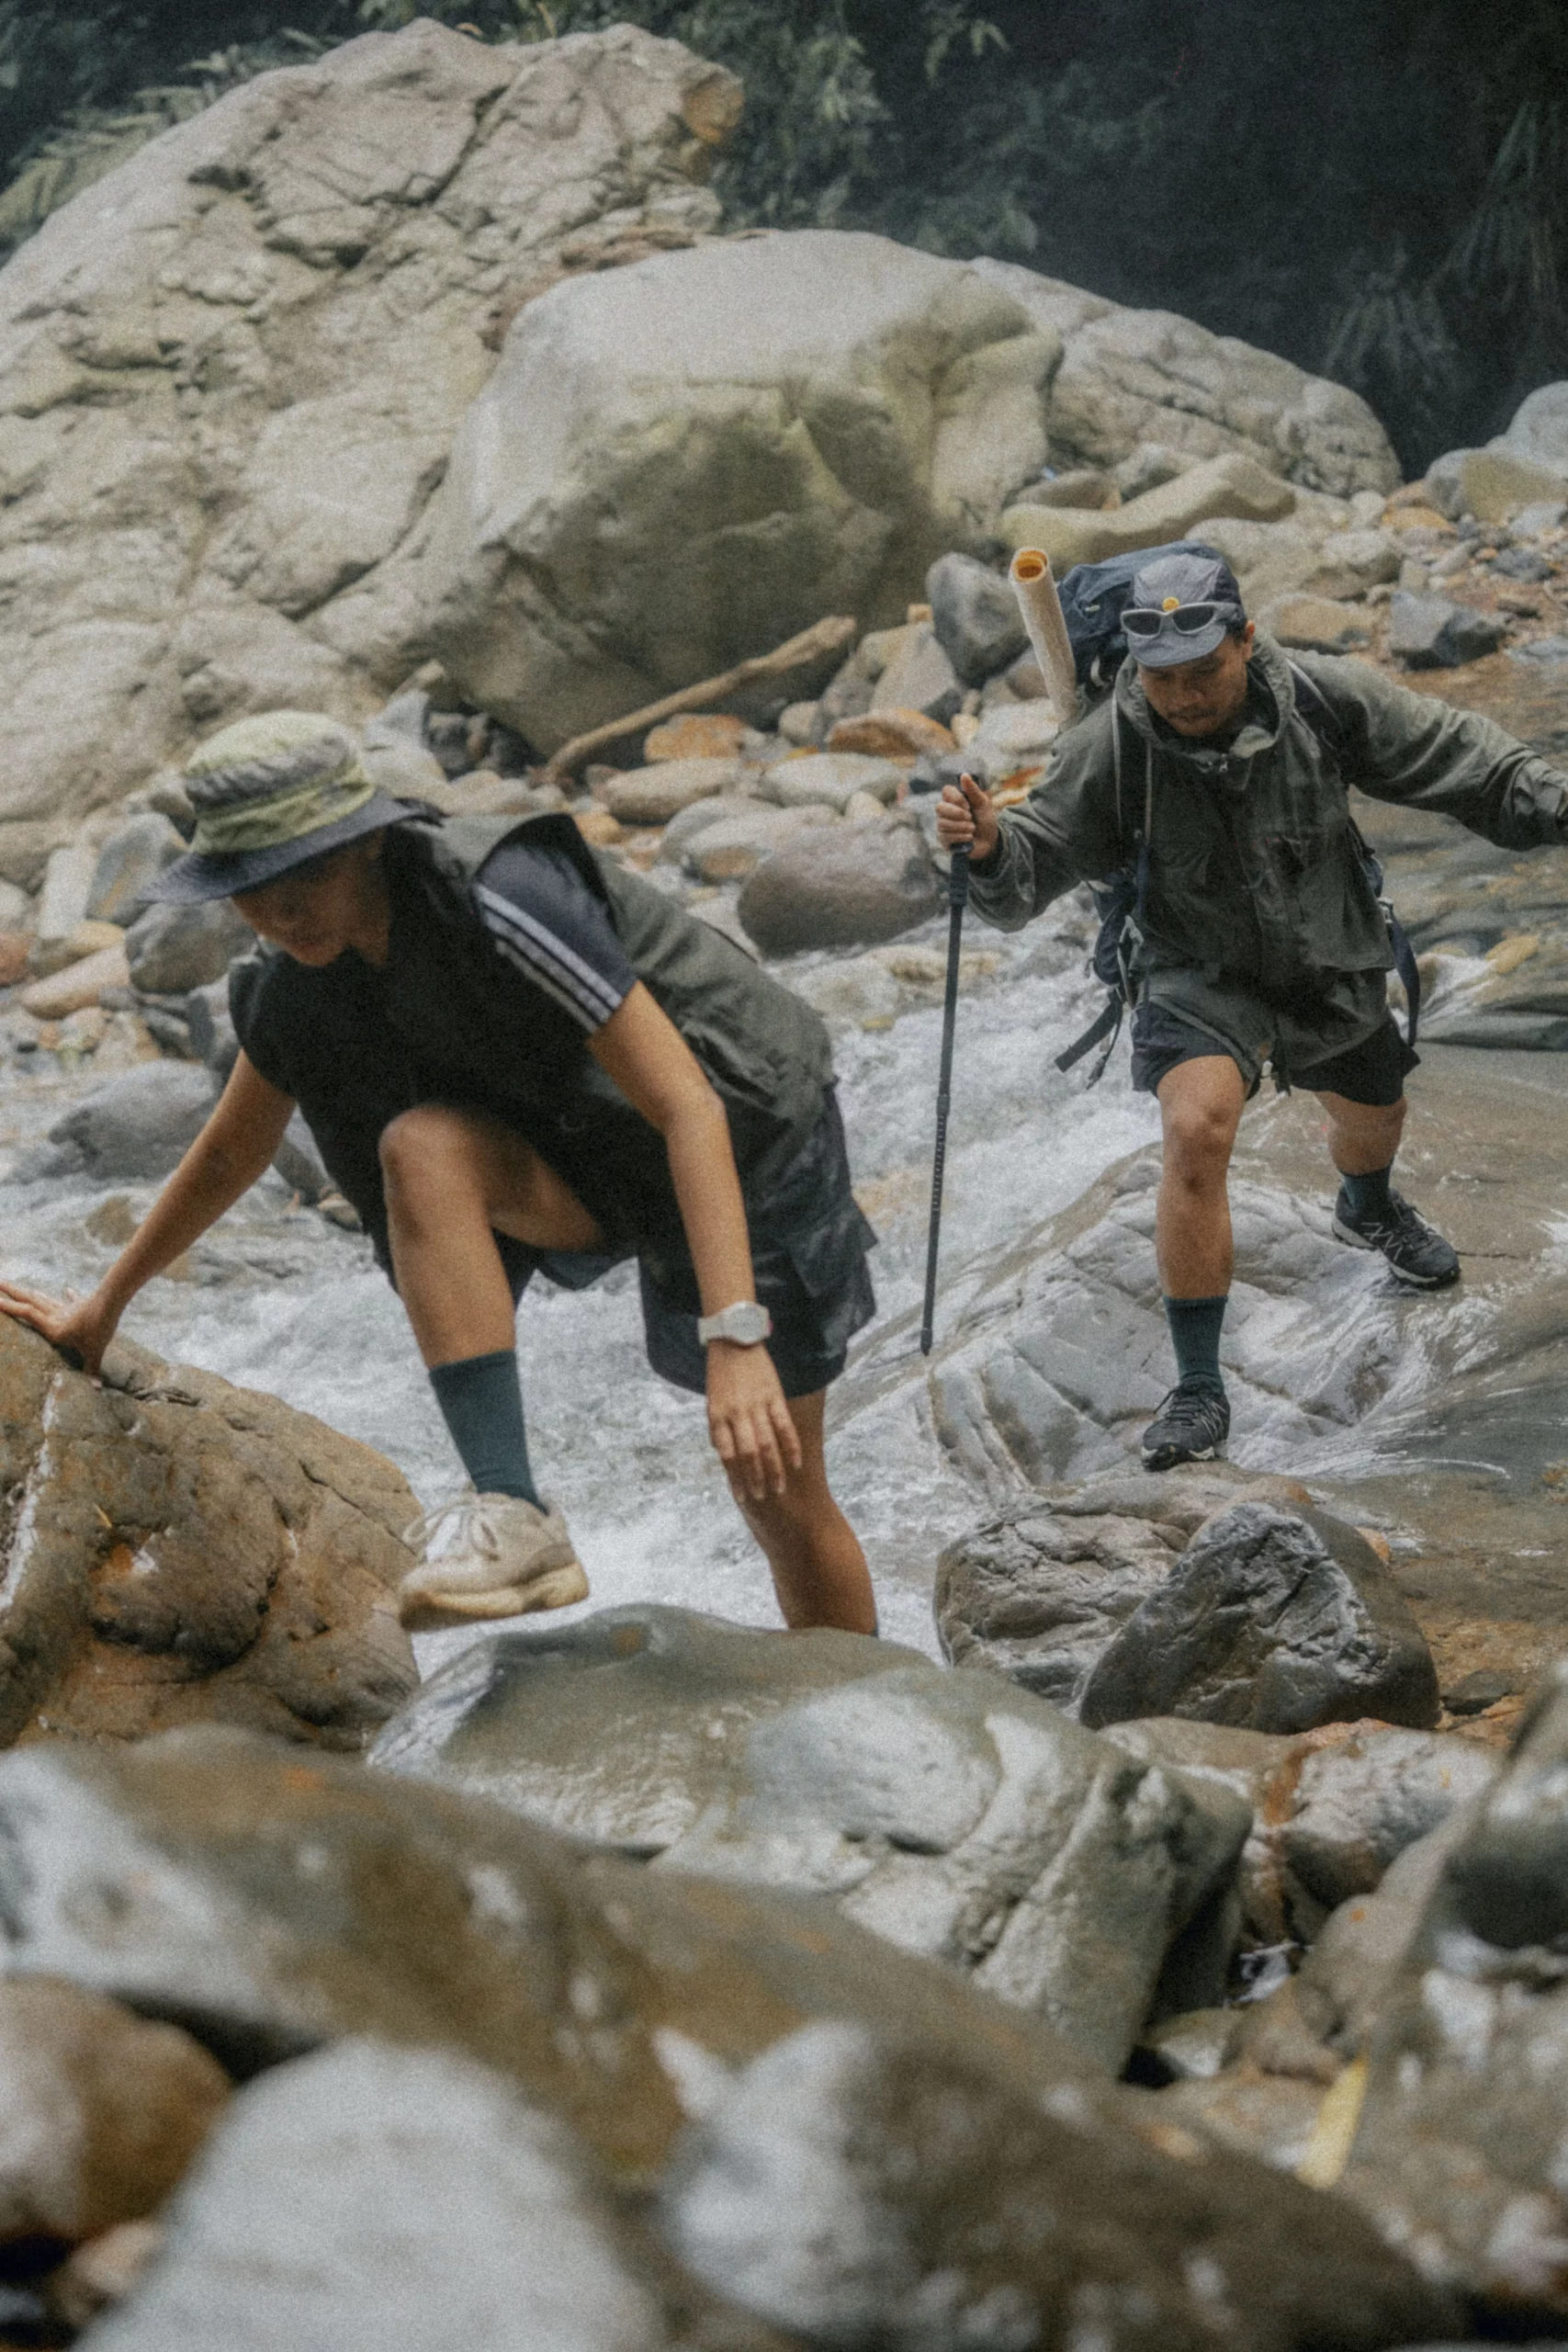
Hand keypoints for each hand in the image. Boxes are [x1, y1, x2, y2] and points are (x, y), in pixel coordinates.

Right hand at [0, 1280, 121, 1380]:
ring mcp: (67, 1308)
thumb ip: (91, 1369)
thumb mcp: (94, 1352)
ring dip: (29, 1292)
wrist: (112, 1304)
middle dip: (12, 1292)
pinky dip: (68, 1296)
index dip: (10, 1308)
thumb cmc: (100, 1329)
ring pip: (43, 1298)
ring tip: (18, 1288)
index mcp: (53, 1328)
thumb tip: (97, 1389)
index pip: (27, 1314)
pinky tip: (67, 1290)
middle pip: (29, 1301)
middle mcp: (56, 1315)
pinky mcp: (80, 1304)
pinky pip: (70, 1300)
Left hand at [706, 1340, 801, 1501]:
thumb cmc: (721, 1374)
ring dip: (774, 1469)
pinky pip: (784, 1426)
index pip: (727, 1455)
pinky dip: (791, 1446)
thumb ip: (717, 1428)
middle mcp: (737, 1414)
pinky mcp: (774, 1396)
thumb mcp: (712, 1401)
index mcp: (717, 1416)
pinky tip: (796, 1463)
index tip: (742, 1497)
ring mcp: (757, 1405)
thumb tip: (722, 1453)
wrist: (734, 1339)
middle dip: (755, 1479)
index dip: (735, 1478)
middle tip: (762, 1499)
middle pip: (748, 1454)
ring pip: (767, 1444)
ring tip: (779, 1489)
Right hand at [935, 772, 998, 862]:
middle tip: (970, 818)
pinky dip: (961, 836)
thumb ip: (973, 790)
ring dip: (962, 826)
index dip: (957, 798)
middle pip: (939, 807)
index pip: (946, 791)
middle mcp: (945, 811)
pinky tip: (969, 837)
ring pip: (943, 823)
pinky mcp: (943, 840)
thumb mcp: (983, 804)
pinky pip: (946, 836)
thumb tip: (964, 775)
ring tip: (972, 829)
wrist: (990, 841)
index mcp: (954, 799)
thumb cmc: (985, 820)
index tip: (969, 805)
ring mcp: (942, 826)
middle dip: (957, 813)